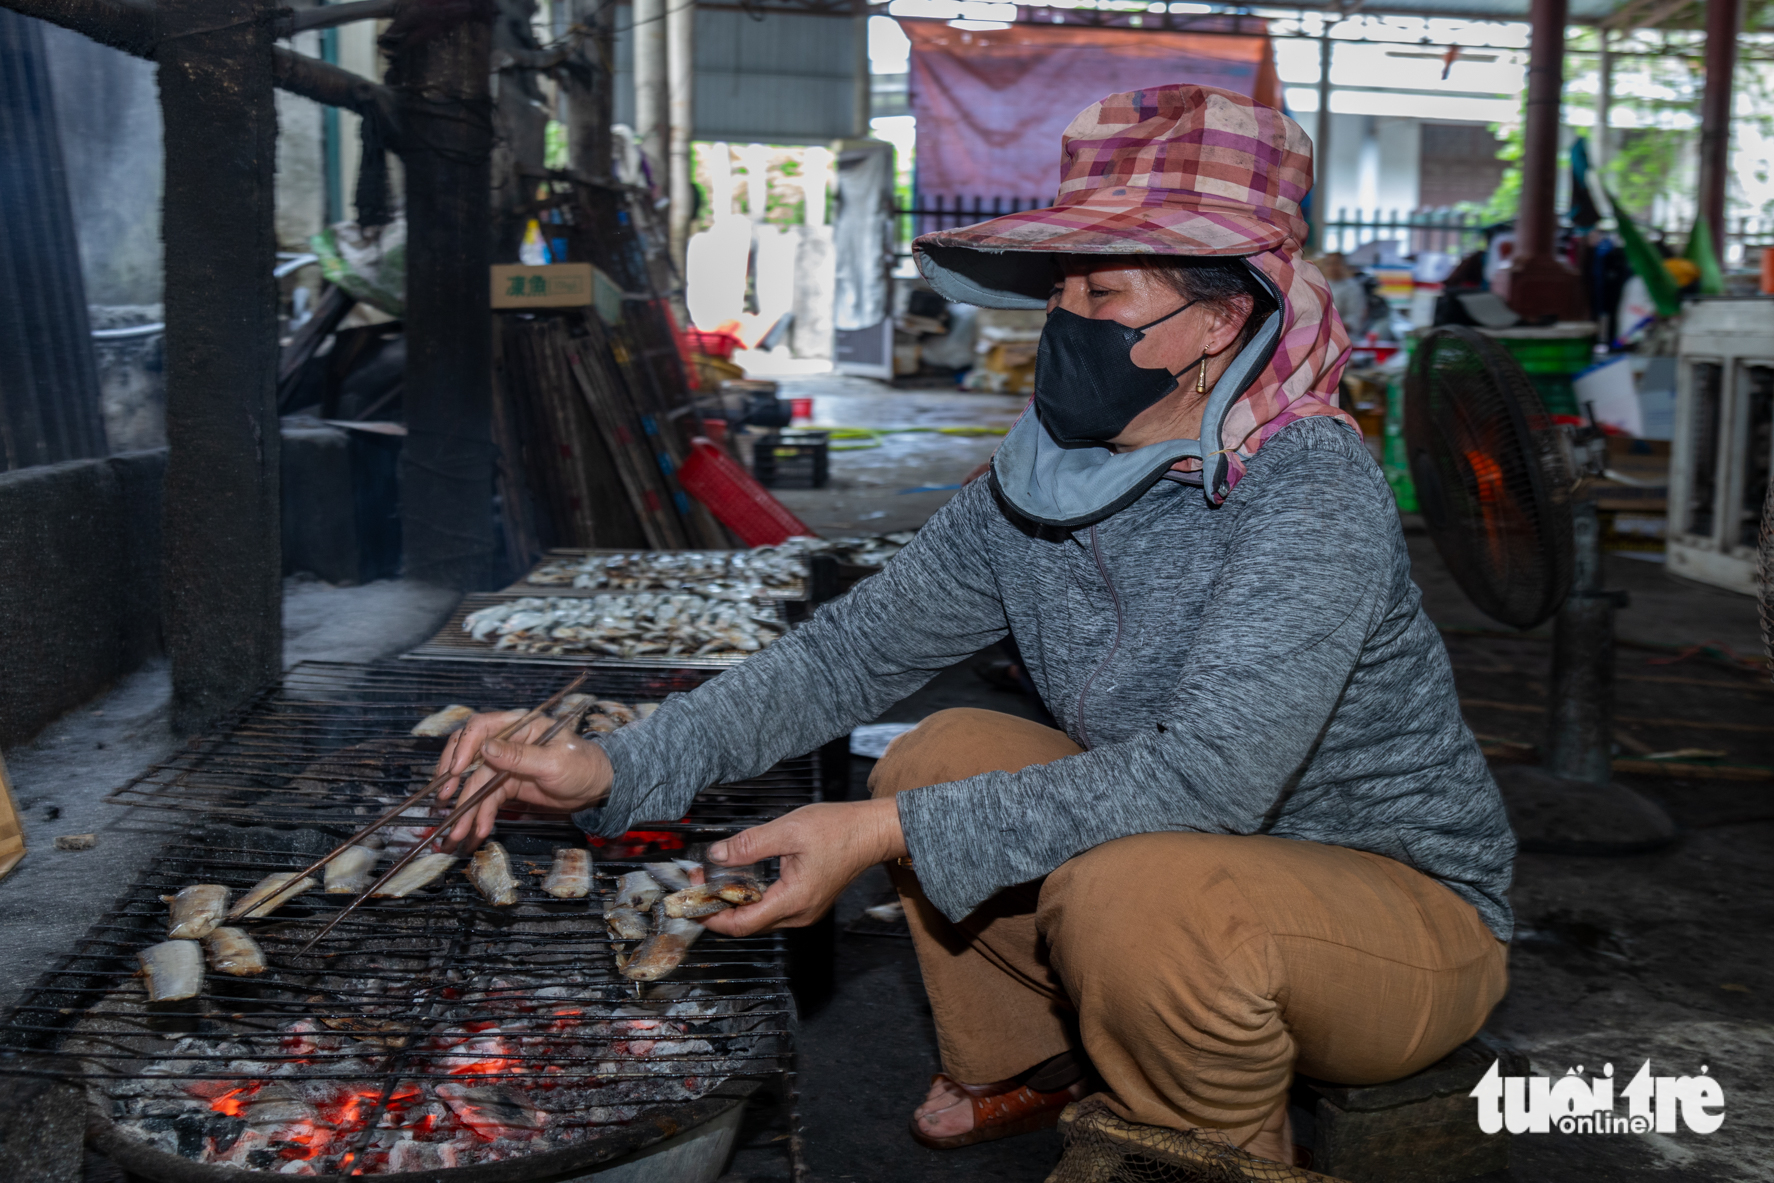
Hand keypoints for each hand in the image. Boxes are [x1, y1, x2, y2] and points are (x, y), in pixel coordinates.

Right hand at [431, 711, 613, 850]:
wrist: (596, 788)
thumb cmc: (582, 765)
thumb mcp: (553, 762)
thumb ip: (519, 756)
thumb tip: (485, 748)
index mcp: (520, 725)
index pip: (481, 727)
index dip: (463, 747)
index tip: (456, 771)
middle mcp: (507, 742)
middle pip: (469, 756)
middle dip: (454, 780)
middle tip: (444, 800)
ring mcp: (504, 764)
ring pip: (475, 783)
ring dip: (465, 807)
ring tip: (457, 830)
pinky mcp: (506, 785)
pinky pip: (486, 799)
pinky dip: (480, 815)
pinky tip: (477, 830)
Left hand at [700, 797, 905, 936]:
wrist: (872, 831)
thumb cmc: (838, 829)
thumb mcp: (788, 830)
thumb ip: (748, 845)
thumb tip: (716, 855)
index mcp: (793, 900)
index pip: (741, 924)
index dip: (711, 916)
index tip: (691, 902)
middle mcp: (799, 914)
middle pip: (747, 925)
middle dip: (718, 908)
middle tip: (697, 884)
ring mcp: (805, 911)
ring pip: (759, 919)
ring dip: (733, 904)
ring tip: (713, 881)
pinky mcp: (807, 903)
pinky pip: (772, 910)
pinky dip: (751, 900)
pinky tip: (741, 881)